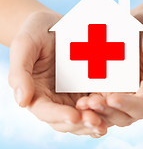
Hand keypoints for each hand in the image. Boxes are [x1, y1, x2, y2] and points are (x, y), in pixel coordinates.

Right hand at [8, 11, 106, 136]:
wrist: (54, 25)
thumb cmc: (36, 32)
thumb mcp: (25, 45)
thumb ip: (20, 73)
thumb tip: (21, 101)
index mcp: (37, 93)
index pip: (45, 111)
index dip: (59, 116)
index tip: (73, 116)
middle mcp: (55, 99)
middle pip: (66, 120)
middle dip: (81, 124)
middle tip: (96, 122)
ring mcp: (72, 96)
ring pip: (83, 117)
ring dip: (94, 122)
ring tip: (106, 123)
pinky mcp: (87, 89)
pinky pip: (96, 104)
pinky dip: (104, 110)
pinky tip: (115, 110)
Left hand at [76, 12, 142, 126]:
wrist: (142, 23)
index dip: (128, 106)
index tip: (113, 98)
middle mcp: (138, 99)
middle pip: (123, 115)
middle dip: (108, 111)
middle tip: (92, 103)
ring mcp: (122, 95)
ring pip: (109, 112)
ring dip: (96, 112)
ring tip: (82, 104)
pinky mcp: (108, 89)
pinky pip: (99, 101)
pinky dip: (90, 104)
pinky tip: (79, 100)